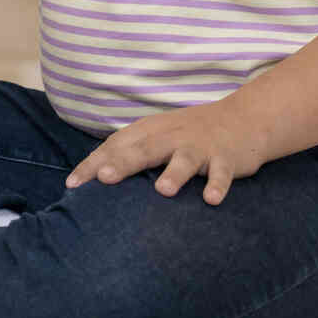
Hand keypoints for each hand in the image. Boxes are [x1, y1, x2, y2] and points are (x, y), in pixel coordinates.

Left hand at [64, 100, 270, 205]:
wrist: (244, 119)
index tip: (73, 185)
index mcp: (150, 131)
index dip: (94, 163)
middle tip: (104, 179)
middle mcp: (172, 136)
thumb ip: (130, 152)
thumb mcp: (157, 136)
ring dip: (174, 173)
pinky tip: (211, 199)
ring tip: (163, 190)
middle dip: (124, 163)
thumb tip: (92, 177)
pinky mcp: (226, 158)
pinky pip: (222, 173)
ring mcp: (200, 146)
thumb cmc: (190, 134)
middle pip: (145, 149)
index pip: (116, 145)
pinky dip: (218, 185)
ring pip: (184, 159)